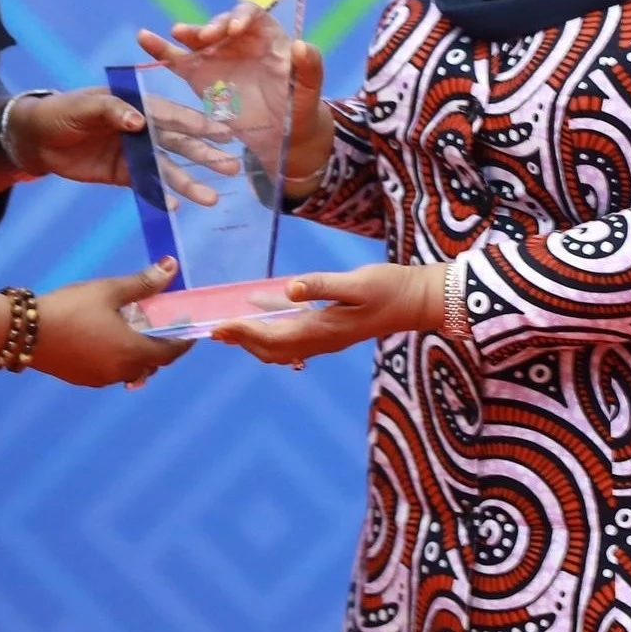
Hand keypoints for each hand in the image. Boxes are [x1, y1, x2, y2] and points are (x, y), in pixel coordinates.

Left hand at [8, 88, 234, 202]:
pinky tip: (176, 206)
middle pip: (179, 144)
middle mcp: (143, 129)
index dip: (197, 123)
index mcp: (138, 105)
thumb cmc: (61, 112)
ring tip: (212, 198)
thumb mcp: (84, 105)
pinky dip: (161, 196)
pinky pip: (147, 187)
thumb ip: (112, 110)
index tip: (223, 132)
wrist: (35, 138)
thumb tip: (138, 121)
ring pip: (168, 169)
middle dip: (205, 155)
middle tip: (232, 167)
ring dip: (189, 182)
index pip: (172, 114)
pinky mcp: (124, 175)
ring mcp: (135, 154)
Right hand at [28, 260, 195, 387]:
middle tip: (162, 328)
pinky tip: (107, 342)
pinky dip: (117, 360)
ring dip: (138, 355)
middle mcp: (120, 371)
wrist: (23, 331)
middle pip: (152, 364)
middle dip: (161, 349)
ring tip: (134, 333)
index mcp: (132, 352)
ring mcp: (99, 379)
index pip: (170, 353)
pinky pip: (110, 373)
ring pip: (131, 371)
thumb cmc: (70, 308)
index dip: (183, 343)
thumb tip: (171, 266)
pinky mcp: (81, 379)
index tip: (190, 333)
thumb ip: (143, 283)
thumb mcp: (109, 290)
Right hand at [137, 5, 333, 192]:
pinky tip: (144, 38)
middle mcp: (239, 43)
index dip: (242, 17)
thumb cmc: (299, 109)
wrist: (282, 136)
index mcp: (267, 40)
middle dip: (214, 26)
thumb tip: (302, 45)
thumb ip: (311, 68)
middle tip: (207, 38)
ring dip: (188, 33)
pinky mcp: (199, 76)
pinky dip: (160, 48)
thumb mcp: (309, 92)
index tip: (236, 30)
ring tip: (179, 34)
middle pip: (222, 23)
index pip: (252, 16)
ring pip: (198, 38)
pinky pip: (178, 59)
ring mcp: (217, 58)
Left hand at [211, 263, 447, 366]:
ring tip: (229, 328)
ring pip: (281, 346)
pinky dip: (273, 327)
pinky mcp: (332, 329)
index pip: (272, 336)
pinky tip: (264, 308)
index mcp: (323, 330)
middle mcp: (321, 340)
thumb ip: (323, 285)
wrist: (417, 300)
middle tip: (214, 331)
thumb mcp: (358, 283)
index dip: (243, 332)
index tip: (218, 327)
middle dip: (242, 340)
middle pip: (271, 349)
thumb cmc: (390, 288)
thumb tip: (290, 289)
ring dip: (254, 338)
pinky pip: (294, 335)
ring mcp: (327, 337)